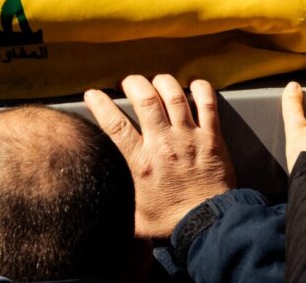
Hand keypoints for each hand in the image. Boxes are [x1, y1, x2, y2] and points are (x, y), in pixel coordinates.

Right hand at [85, 75, 235, 237]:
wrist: (209, 224)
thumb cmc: (173, 221)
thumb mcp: (135, 216)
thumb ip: (119, 203)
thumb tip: (102, 206)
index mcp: (141, 161)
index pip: (115, 124)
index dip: (101, 104)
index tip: (93, 94)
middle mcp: (163, 144)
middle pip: (145, 99)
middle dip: (134, 84)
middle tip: (129, 83)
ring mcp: (188, 138)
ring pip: (174, 96)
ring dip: (163, 82)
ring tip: (157, 81)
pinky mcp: (211, 138)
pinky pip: (207, 104)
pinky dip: (201, 90)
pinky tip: (195, 85)